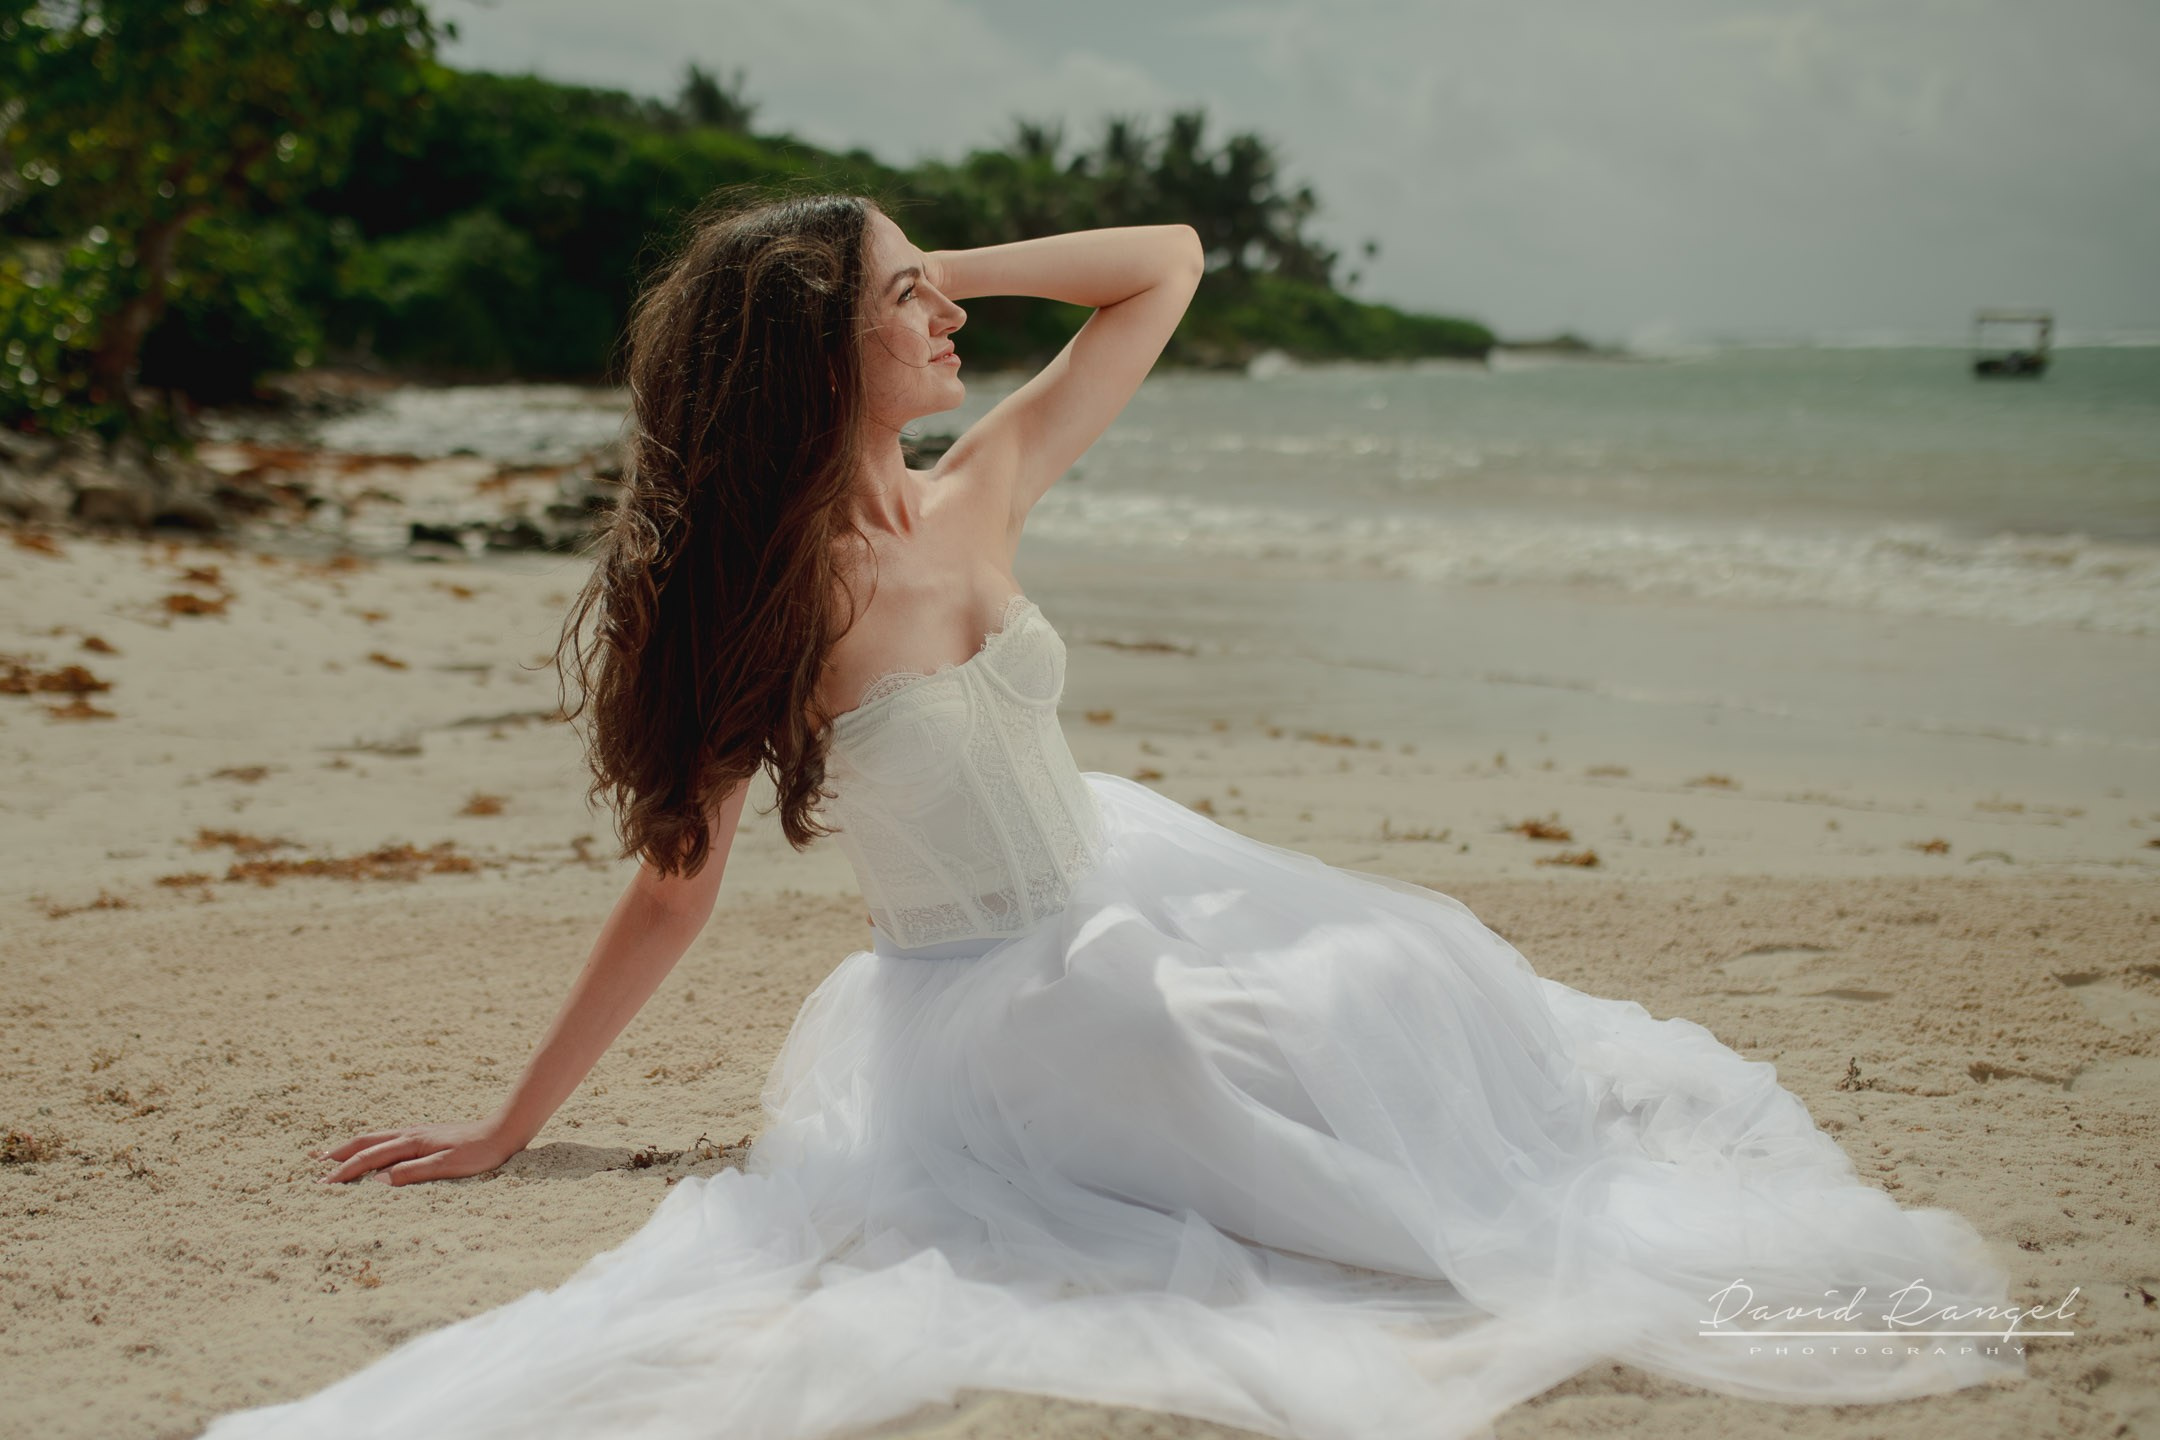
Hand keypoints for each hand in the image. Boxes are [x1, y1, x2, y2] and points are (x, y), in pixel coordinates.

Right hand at [311, 1117, 524, 1186]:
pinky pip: (388, 1140)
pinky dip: (370, 1146)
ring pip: (375, 1138)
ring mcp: (417, 1133)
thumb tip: (378, 1181)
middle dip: (339, 1154)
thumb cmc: (478, 1153)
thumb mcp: (447, 1166)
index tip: (321, 1186)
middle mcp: (409, 1134)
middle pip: (365, 1142)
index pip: (369, 1158)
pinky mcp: (426, 1136)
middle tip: (313, 1165)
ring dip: (352, 1148)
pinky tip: (371, 1152)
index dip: (344, 1172)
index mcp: (411, 1143)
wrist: (504, 1131)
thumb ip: (412, 1173)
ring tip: (332, 1155)